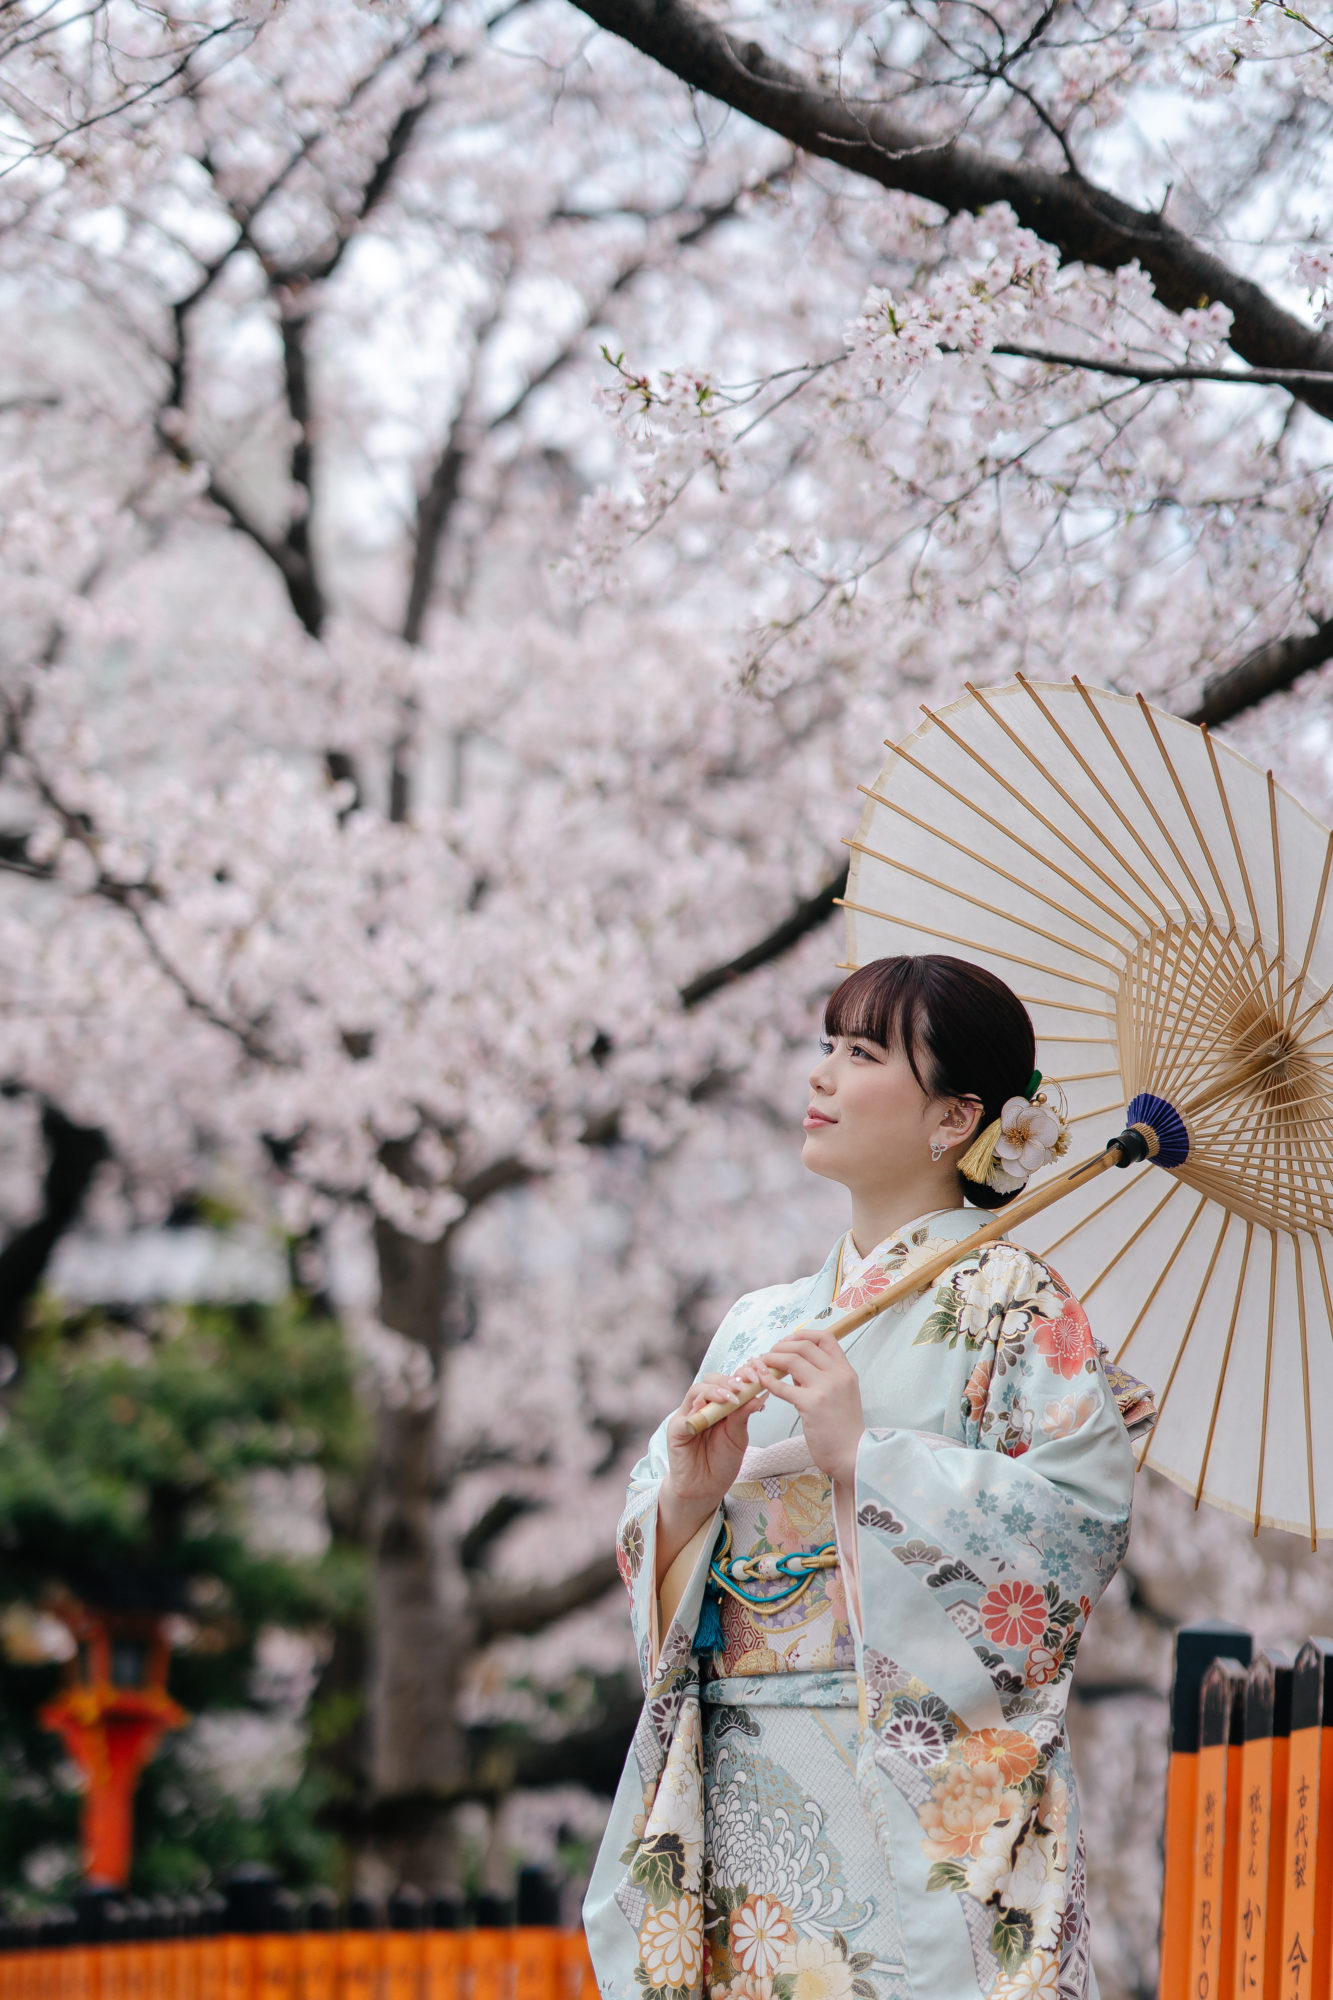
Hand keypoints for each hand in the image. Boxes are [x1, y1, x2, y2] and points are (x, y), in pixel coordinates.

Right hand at [656, 1369, 767, 1583]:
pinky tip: (712, 1408)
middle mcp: (703, 1406)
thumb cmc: (721, 1463)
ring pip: (698, 1390)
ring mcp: (688, 1415)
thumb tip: (759, 1394)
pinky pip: (685, 1412)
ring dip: (716, 1390)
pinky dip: (698, 1407)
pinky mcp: (676, 1428)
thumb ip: (743, 1416)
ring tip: (732, 1396)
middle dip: (730, 1379)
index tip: (760, 1373)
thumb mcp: (738, 1437)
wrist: (704, 1489)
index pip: (729, 1382)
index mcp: (720, 1406)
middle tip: (746, 1383)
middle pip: (712, 1380)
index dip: (742, 1374)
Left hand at [754, 1327, 863, 1485]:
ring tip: (762, 1364)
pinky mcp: (811, 1405)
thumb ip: (820, 1377)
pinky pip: (782, 1387)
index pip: (825, 1338)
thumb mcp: (840, 1394)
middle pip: (804, 1346)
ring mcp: (825, 1389)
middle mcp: (837, 1375)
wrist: (852, 1454)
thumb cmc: (843, 1428)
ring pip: (792, 1359)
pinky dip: (768, 1380)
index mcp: (846, 1371)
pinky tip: (761, 1380)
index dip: (803, 1334)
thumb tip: (793, 1366)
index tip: (788, 1341)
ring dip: (772, 1358)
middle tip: (769, 1354)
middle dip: (781, 1346)